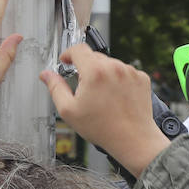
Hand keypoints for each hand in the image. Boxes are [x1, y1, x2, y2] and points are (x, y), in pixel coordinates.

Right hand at [40, 42, 171, 177]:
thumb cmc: (102, 128)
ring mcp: (130, 72)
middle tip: (84, 87)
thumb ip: (55, 88)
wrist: (133, 139)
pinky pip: (125, 71)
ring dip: (103, 73)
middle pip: (94, 57)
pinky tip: (116, 96)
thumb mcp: (69, 110)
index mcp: (94, 72)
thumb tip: (46, 75)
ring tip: (103, 96)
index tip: (66, 60)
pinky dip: (118, 79)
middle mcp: (114, 67)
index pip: (78, 49)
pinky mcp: (141, 78)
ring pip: (110, 64)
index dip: (68, 53)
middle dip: (86, 68)